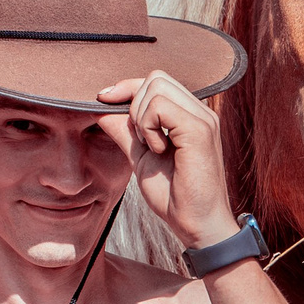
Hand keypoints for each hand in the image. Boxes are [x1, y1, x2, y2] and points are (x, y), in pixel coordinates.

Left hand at [99, 70, 238, 251]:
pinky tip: (159, 150)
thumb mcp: (140, 157)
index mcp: (188, 115)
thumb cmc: (175, 196)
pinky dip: (149, 127)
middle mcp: (199, 111)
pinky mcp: (200, 130)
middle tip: (140, 139)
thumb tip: (100, 109)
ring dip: (142, 116)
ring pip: (156, 86)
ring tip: (152, 146)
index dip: (126, 88)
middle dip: (134, 104)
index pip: (155, 81)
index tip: (103, 101)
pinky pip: (160, 106)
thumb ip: (124, 132)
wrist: (197, 225)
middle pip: (155, 78)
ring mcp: (203, 118)